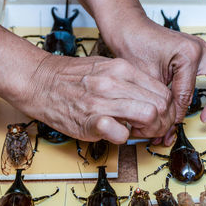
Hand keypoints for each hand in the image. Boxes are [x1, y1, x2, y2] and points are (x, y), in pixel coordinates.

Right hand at [15, 55, 174, 143]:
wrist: (39, 81)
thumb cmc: (72, 76)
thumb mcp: (106, 67)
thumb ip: (130, 81)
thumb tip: (151, 97)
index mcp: (123, 69)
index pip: (163, 92)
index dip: (166, 109)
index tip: (158, 117)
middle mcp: (116, 82)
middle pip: (161, 105)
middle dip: (162, 122)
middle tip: (150, 127)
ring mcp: (103, 101)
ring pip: (149, 116)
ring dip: (147, 130)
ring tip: (135, 130)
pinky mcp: (90, 121)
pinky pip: (122, 134)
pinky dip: (123, 138)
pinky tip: (115, 133)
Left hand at [108, 20, 205, 144]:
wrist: (128, 28)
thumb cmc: (134, 46)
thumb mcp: (147, 80)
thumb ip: (161, 104)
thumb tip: (168, 129)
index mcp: (189, 55)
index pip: (190, 95)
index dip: (180, 114)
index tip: (172, 124)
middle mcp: (201, 48)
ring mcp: (203, 45)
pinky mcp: (200, 46)